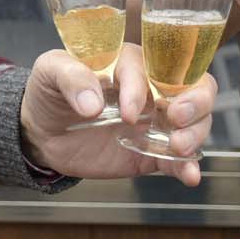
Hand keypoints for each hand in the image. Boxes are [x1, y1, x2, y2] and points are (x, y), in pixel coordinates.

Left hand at [19, 43, 215, 186]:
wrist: (42, 134)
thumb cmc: (49, 92)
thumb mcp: (49, 72)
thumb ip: (70, 76)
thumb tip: (93, 102)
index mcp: (127, 63)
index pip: (150, 66)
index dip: (142, 88)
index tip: (127, 112)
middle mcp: (150, 89)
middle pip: (194, 85)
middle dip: (195, 101)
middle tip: (177, 118)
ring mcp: (154, 122)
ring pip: (196, 121)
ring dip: (196, 133)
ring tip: (178, 148)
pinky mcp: (151, 152)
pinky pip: (178, 158)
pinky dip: (189, 166)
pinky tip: (190, 175)